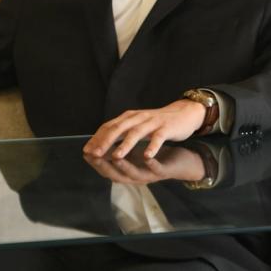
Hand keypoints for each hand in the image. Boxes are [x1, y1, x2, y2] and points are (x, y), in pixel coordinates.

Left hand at [83, 99, 205, 161]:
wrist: (183, 113)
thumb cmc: (157, 123)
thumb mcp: (136, 124)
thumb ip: (120, 131)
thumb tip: (99, 142)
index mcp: (129, 118)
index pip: (108, 127)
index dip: (97, 139)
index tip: (86, 151)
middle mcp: (138, 118)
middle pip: (119, 129)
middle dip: (106, 142)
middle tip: (95, 154)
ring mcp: (152, 122)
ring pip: (137, 133)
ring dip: (126, 145)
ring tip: (116, 156)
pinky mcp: (166, 127)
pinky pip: (158, 137)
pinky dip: (152, 146)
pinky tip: (148, 156)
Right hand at [83, 142, 205, 184]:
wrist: (179, 162)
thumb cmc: (153, 157)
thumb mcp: (132, 153)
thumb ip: (116, 150)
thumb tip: (96, 143)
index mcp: (126, 171)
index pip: (106, 168)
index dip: (95, 161)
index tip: (85, 151)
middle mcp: (135, 176)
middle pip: (116, 174)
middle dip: (104, 165)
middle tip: (94, 155)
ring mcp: (149, 175)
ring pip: (134, 173)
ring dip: (124, 166)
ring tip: (115, 157)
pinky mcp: (163, 171)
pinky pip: (156, 168)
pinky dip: (151, 162)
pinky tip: (146, 156)